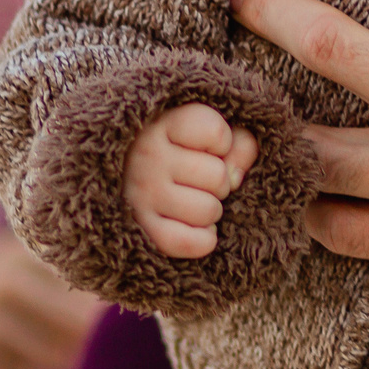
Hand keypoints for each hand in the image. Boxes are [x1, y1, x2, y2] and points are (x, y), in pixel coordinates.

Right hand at [0, 232, 103, 368]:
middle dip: (76, 346)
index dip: (100, 308)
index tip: (94, 319)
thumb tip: (127, 304)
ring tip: (10, 351)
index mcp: (18, 250)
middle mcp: (1, 279)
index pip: (91, 282)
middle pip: (82, 328)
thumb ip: (64, 277)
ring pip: (56, 361)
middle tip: (48, 344)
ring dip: (43, 366)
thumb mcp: (5, 269)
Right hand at [127, 102, 260, 257]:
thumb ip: (238, 143)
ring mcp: (142, 194)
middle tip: (199, 180)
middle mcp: (148, 156)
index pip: (215, 132)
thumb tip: (235, 175)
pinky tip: (194, 226)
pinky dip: (203, 239)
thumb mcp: (208, 135)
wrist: (130, 176)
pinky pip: (192, 243)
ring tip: (194, 201)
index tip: (206, 145)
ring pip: (208, 211)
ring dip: (211, 210)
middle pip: (218, 176)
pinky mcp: (142, 229)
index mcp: (164, 124)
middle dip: (219, 182)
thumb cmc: (181, 152)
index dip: (223, 142)